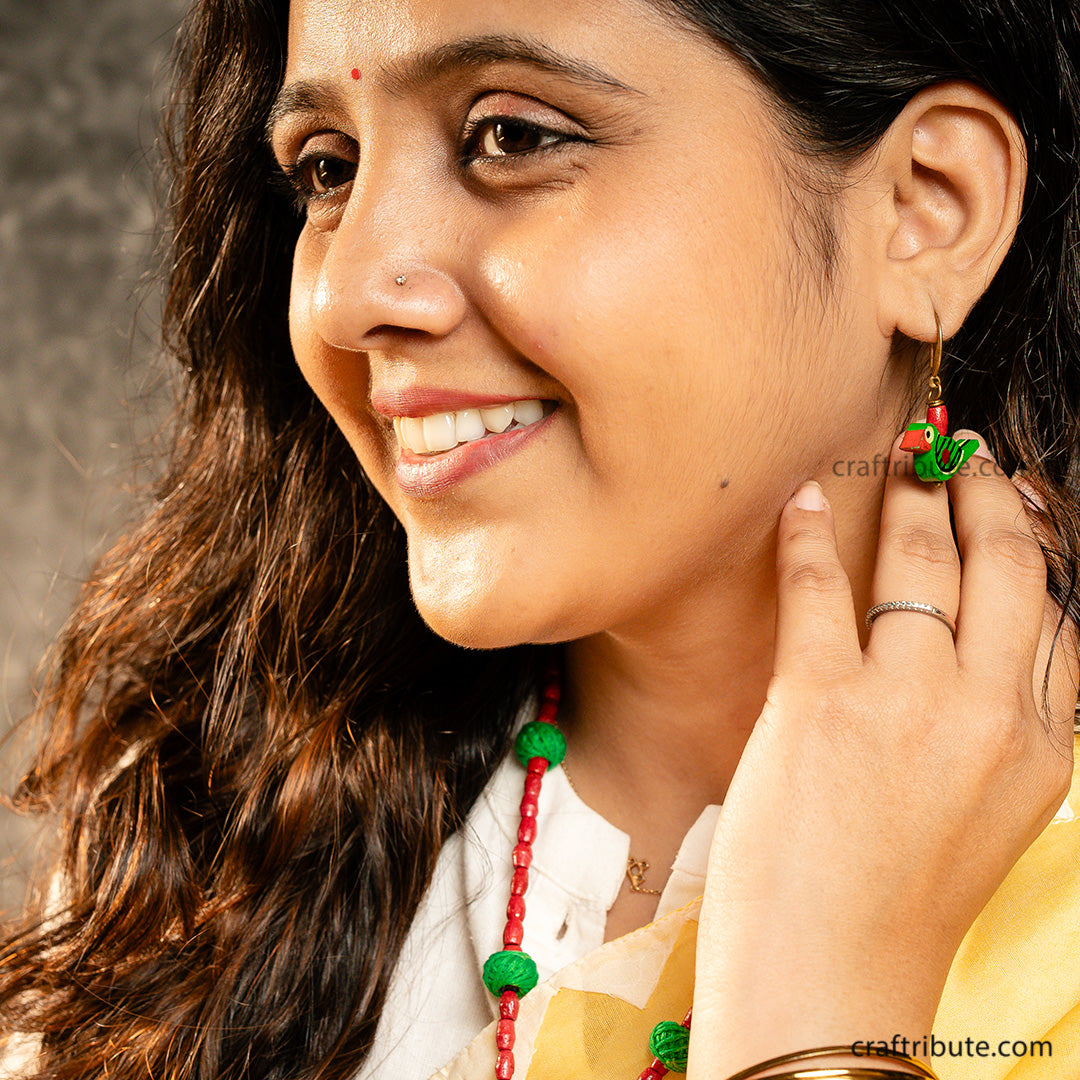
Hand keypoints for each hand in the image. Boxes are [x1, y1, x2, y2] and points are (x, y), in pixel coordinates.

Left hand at [688, 429, 1078, 1078]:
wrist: (827, 977)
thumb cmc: (897, 902)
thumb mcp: (989, 815)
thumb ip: (1002, 731)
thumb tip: (986, 648)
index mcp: (1044, 748)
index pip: (1060, 615)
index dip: (1036, 545)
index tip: (1016, 506)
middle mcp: (990, 713)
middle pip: (1005, 567)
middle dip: (987, 496)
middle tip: (964, 457)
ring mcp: (905, 701)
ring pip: (920, 560)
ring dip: (913, 498)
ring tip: (906, 463)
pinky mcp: (817, 701)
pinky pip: (817, 588)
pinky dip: (805, 534)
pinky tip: (799, 500)